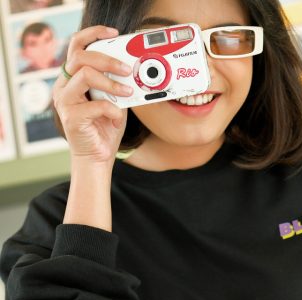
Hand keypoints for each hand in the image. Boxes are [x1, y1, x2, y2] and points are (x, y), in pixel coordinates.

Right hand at [52, 25, 132, 163]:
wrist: (97, 158)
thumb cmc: (104, 130)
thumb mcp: (114, 101)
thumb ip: (117, 85)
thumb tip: (132, 71)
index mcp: (72, 79)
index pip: (76, 46)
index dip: (93, 35)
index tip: (113, 34)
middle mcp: (64, 86)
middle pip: (80, 56)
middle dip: (107, 59)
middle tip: (126, 69)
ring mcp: (65, 101)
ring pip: (84, 75)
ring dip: (110, 83)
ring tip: (126, 92)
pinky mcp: (70, 117)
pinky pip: (95, 105)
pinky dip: (112, 110)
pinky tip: (117, 119)